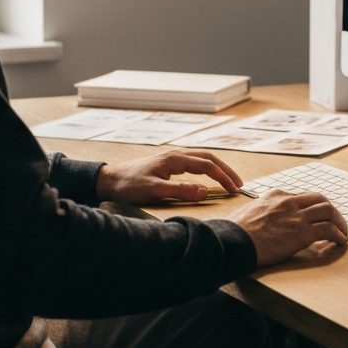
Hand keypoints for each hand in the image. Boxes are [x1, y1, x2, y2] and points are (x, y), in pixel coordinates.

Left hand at [95, 149, 242, 203]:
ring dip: (218, 168)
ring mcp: (172, 159)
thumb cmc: (128, 185)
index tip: (234, 190)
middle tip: (239, 184)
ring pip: (202, 159)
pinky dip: (207, 169)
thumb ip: (180, 191)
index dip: (223, 177)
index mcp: (175, 159)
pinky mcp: (168, 165)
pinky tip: (209, 178)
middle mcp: (176, 155)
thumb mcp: (153, 191)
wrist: (109, 180)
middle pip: (209, 158)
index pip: (207, 165)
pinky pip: (194, 164)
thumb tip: (205, 191)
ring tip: (229, 181)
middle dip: (226, 170)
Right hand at [229, 190, 347, 266]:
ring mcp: (296, 216)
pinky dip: (338, 235)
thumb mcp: (246, 212)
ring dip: (339, 221)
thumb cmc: (234, 232)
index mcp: (275, 196)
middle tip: (335, 221)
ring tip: (342, 232)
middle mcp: (288, 202)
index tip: (315, 216)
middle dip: (330, 210)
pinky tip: (341, 242)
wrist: (233, 241)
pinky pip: (328, 230)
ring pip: (328, 211)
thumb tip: (255, 219)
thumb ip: (258, 212)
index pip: (301, 196)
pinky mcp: (302, 233)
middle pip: (319, 199)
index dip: (311, 206)